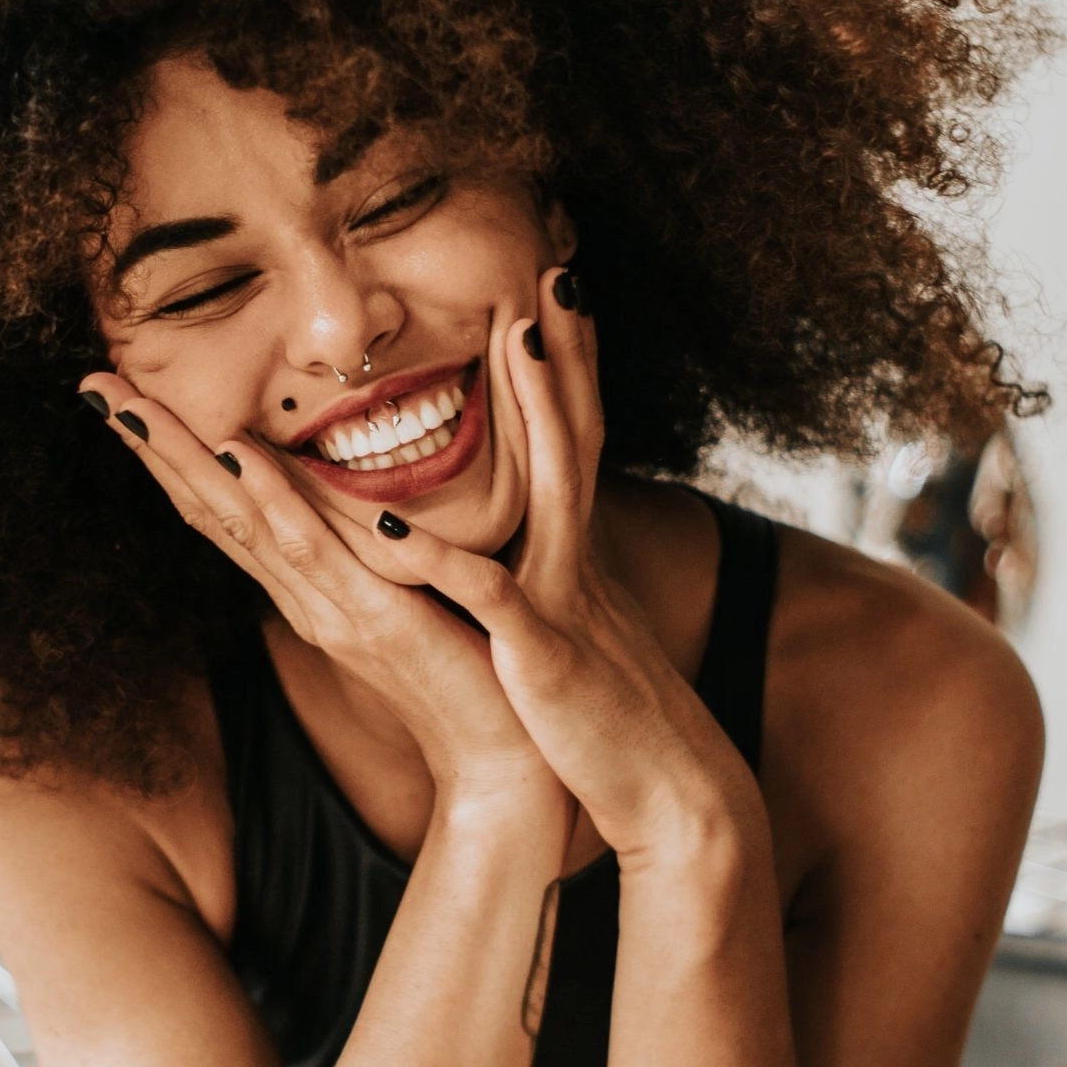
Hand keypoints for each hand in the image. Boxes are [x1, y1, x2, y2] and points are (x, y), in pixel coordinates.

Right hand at [77, 368, 569, 819]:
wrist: (502, 758)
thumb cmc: (465, 674)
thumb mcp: (407, 597)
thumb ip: (371, 553)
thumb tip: (350, 500)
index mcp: (308, 588)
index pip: (225, 511)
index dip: (173, 455)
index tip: (126, 397)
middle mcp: (303, 597)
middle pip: (210, 510)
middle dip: (151, 446)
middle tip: (92, 384)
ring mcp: (331, 609)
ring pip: (242, 521)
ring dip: (184, 460)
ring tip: (132, 405)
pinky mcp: (376, 620)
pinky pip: (315, 552)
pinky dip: (273, 501)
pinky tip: (239, 456)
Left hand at [376, 267, 759, 865]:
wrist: (671, 797)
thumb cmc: (610, 724)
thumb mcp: (579, 637)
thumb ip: (552, 587)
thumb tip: (529, 557)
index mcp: (574, 558)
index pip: (574, 445)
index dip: (567, 372)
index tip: (554, 300)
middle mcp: (576, 561)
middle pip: (578, 436)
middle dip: (567, 354)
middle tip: (557, 269)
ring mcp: (564, 600)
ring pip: (551, 487)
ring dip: (538, 410)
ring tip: (516, 337)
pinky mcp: (542, 653)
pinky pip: (488, 593)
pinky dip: (441, 558)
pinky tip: (395, 520)